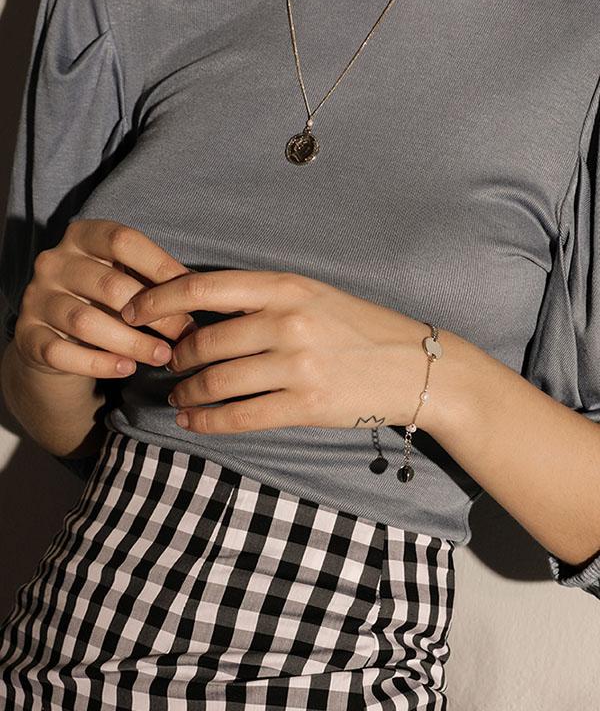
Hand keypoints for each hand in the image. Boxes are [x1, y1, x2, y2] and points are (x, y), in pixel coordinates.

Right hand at [13, 219, 194, 377]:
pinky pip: (63, 353)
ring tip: (163, 356)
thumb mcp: (127, 281)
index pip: (123, 241)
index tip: (194, 293)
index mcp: (81, 237)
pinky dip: (99, 364)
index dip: (161, 266)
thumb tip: (201, 290)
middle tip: (184, 334)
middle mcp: (53, 262)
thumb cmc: (105, 304)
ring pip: (86, 321)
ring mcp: (36, 299)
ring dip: (132, 342)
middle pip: (109, 285)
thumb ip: (154, 280)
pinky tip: (128, 369)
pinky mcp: (28, 337)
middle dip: (154, 313)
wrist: (56, 340)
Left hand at [119, 269, 432, 433]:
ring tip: (178, 400)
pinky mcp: (305, 405)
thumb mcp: (313, 296)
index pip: (204, 287)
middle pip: (203, 341)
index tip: (132, 312)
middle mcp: (287, 321)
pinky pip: (239, 416)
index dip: (158, 300)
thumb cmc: (361, 328)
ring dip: (186, 394)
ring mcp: (297, 365)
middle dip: (174, 359)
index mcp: (286, 286)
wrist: (416, 367)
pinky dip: (208, 423)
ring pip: (216, 381)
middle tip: (167, 368)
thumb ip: (262, 300)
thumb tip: (202, 313)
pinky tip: (194, 424)